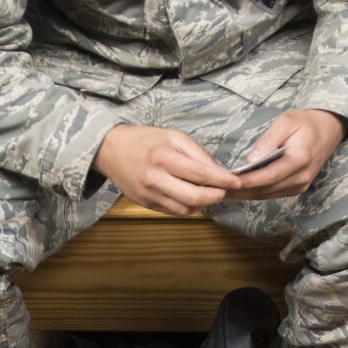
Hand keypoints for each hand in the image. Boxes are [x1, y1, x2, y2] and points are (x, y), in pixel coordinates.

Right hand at [92, 124, 241, 216]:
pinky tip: (192, 196)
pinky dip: (188, 206)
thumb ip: (196, 153)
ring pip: (186, 208)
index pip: (200, 173)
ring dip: (202, 203)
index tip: (236, 181)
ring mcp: (150, 194)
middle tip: (225, 190)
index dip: (222, 180)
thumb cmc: (144, 140)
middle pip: (194, 197)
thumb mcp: (173, 136)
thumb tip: (218, 170)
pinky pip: (174, 211)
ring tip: (208, 192)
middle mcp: (155, 179)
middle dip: (215, 196)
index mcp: (163, 157)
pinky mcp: (147, 204)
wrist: (111, 151)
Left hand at [229, 109, 344, 200]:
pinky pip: (271, 193)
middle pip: (264, 190)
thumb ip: (268, 140)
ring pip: (266, 195)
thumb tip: (249, 159)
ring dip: (244, 194)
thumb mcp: (286, 121)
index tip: (225, 181)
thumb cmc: (306, 122)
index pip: (267, 176)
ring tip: (222, 191)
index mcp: (299, 160)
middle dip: (240, 191)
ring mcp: (300, 186)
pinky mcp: (297, 188)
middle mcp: (301, 178)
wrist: (329, 129)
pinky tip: (238, 189)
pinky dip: (254, 192)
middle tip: (216, 189)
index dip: (245, 181)